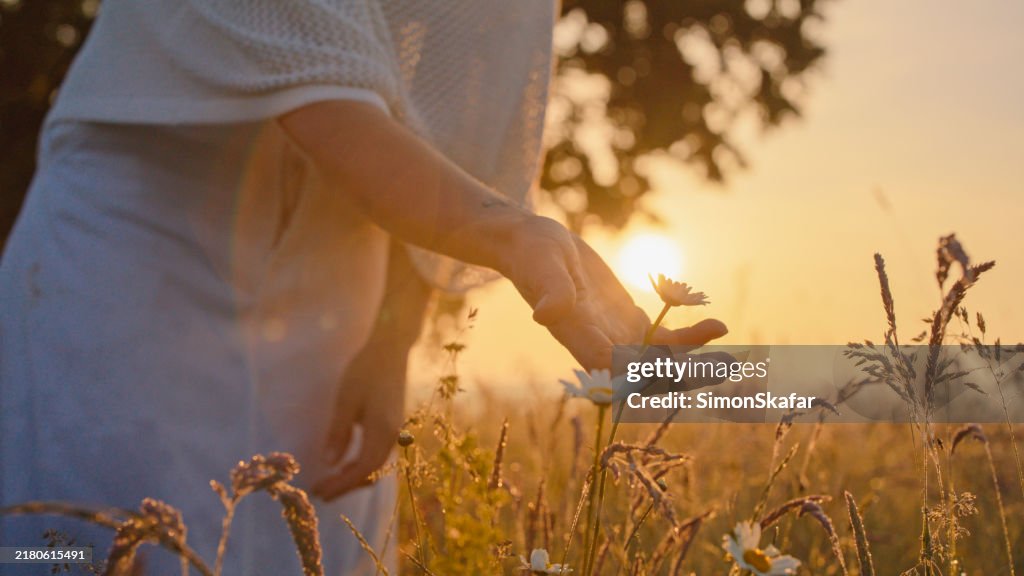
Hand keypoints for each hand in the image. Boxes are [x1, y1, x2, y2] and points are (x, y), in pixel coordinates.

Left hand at [311, 241, 431, 500]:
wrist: (391, 349)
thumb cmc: (365, 369)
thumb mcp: (347, 399)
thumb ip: (338, 431)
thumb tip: (329, 462)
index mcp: (382, 430)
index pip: (362, 468)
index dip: (341, 484)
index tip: (319, 491)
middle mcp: (392, 434)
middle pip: (370, 471)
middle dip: (345, 485)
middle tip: (320, 493)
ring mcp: (395, 429)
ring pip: (375, 464)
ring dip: (354, 476)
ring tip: (331, 482)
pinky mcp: (392, 423)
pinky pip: (378, 452)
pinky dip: (361, 464)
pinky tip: (346, 462)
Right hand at [502, 217, 726, 369]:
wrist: (535, 246)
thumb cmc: (534, 252)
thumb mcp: (542, 265)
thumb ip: (550, 290)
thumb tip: (545, 315)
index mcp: (575, 333)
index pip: (605, 364)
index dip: (634, 374)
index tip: (668, 371)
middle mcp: (597, 343)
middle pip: (640, 372)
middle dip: (678, 372)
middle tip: (717, 362)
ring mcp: (616, 335)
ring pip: (658, 360)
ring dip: (692, 357)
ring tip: (724, 340)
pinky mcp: (628, 321)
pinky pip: (663, 339)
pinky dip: (690, 338)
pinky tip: (717, 326)